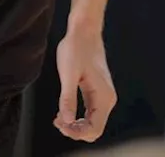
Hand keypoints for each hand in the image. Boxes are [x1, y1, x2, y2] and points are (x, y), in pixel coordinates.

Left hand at [54, 26, 115, 142]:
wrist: (84, 31)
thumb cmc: (76, 48)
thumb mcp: (68, 73)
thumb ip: (67, 98)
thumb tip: (66, 120)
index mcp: (104, 97)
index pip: (94, 129)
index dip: (76, 133)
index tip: (59, 124)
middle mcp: (107, 99)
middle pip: (94, 129)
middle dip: (75, 130)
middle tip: (57, 121)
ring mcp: (103, 96)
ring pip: (91, 123)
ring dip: (75, 125)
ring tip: (58, 117)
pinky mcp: (97, 92)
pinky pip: (89, 114)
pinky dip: (77, 117)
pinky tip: (63, 112)